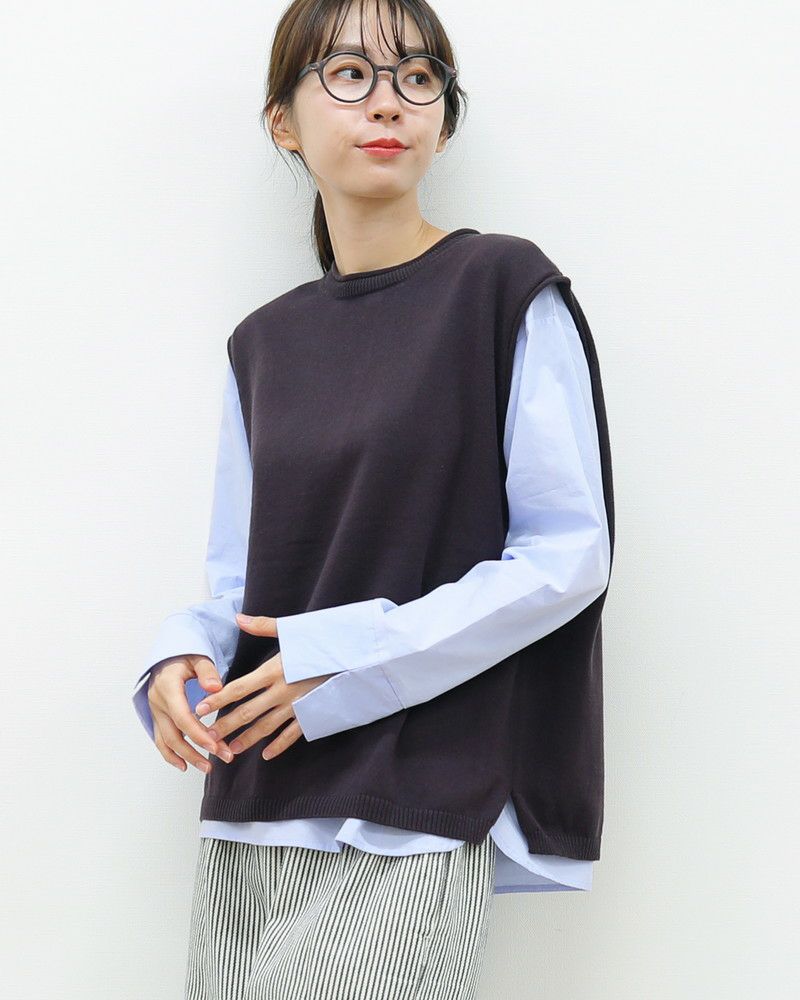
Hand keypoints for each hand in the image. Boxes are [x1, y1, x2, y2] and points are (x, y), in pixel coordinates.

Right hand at [148, 654, 234, 773]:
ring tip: (206, 767)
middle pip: (174, 734)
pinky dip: (171, 755)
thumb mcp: (197, 656)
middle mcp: (158, 702)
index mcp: (168, 687)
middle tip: (217, 761)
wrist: (167, 656)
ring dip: (186, 757)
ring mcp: (156, 711)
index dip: (198, 734)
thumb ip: (207, 671)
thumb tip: (215, 688)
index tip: (215, 747)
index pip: (182, 717)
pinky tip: (184, 765)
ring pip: (166, 741)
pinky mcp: (158, 717)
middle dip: (195, 751)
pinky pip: (161, 740)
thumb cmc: (184, 656)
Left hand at [194, 613, 336, 760]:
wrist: (355, 659)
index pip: (238, 688)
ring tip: (229, 750)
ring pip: (265, 727)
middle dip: (225, 726)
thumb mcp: (293, 631)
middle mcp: (282, 691)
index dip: (217, 700)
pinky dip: (278, 746)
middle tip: (206, 737)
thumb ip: (263, 626)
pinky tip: (266, 755)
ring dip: (246, 739)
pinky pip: (291, 734)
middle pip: (246, 712)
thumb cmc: (323, 642)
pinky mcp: (311, 714)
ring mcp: (296, 705)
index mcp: (274, 670)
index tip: (199, 709)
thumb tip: (238, 617)